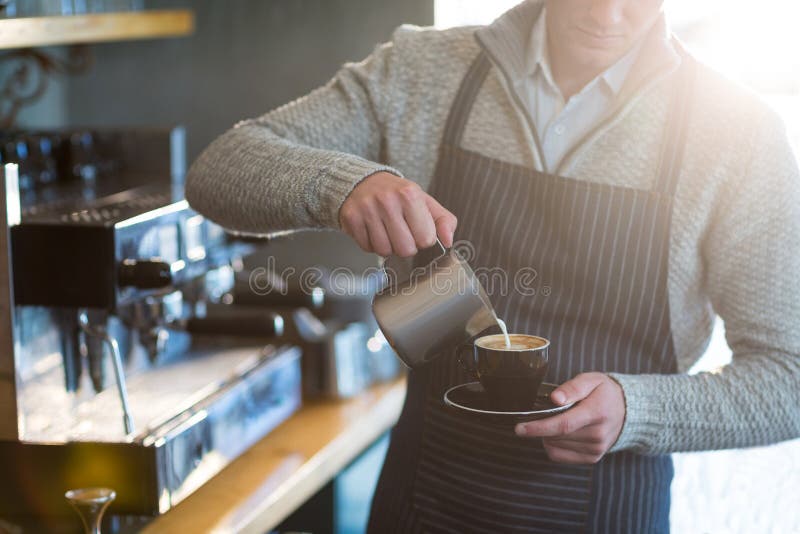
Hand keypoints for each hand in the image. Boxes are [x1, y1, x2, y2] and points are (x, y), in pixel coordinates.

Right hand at [338, 171, 456, 256]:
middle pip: (405, 249)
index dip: (423, 238)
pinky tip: (373, 230)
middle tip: (401, 231)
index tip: (416, 228)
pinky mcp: (352, 218)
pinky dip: (371, 244)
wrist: (362, 182)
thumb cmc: (397, 195)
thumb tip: (449, 241)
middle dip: (406, 245)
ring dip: (388, 246)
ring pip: (385, 251)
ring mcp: (367, 209)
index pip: (426, 239)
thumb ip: (444, 220)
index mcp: (410, 194)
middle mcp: (387, 200)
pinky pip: (367, 248)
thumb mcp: (424, 202)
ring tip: (386, 230)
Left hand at [514, 373, 625, 463]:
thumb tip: (555, 399)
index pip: (563, 424)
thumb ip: (572, 388)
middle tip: (544, 413)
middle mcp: (598, 435)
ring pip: (555, 446)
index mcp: (597, 412)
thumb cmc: (604, 392)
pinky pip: (559, 456)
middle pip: (556, 436)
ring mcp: (596, 449)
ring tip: (558, 420)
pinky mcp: (592, 458)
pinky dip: (553, 445)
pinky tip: (559, 434)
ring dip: (547, 435)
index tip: (519, 428)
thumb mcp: (591, 380)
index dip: (539, 427)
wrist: (626, 411)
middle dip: (541, 426)